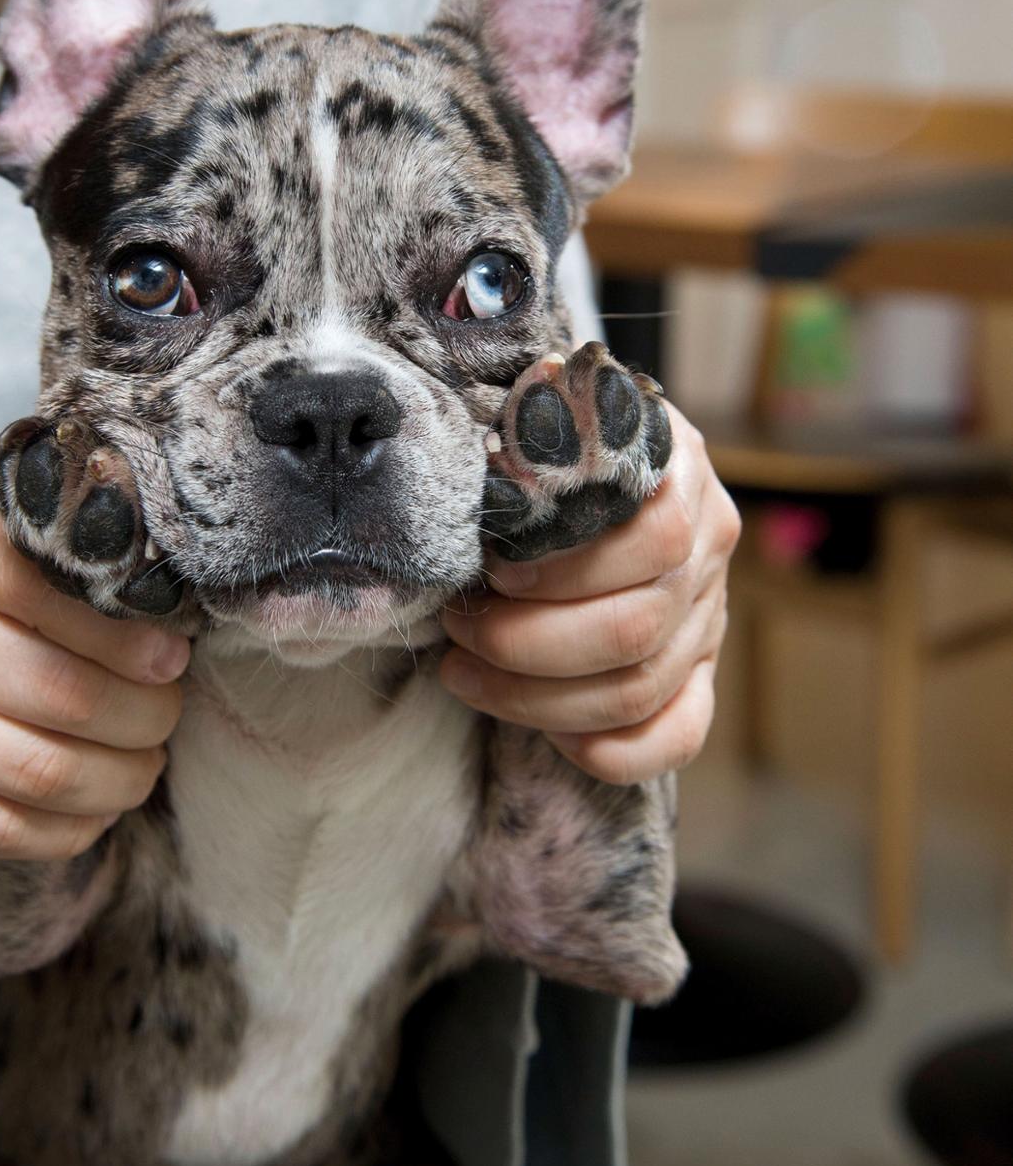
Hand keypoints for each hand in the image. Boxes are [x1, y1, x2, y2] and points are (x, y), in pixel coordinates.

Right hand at [0, 460, 188, 859]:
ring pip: (30, 770)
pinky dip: (60, 830)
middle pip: (56, 692)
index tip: (174, 657)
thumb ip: (77, 530)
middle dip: (140, 718)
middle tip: (168, 714)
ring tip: (145, 764)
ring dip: (114, 782)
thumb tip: (181, 578)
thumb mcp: (4, 514)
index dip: (129, 637)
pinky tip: (95, 809)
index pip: (54, 592)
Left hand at [441, 403, 738, 783]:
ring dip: (537, 698)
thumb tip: (486, 489)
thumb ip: (530, 440)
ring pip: (640, 687)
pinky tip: (549, 732)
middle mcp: (710, 546)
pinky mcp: (701, 673)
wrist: (592, 455)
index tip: (492, 570)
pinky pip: (677, 736)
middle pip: (636, 626)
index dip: (565, 566)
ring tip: (464, 673)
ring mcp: (710, 615)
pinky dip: (611, 750)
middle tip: (455, 630)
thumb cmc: (550, 443)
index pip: (651, 536)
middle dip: (525, 643)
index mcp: (679, 472)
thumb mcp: (543, 414)